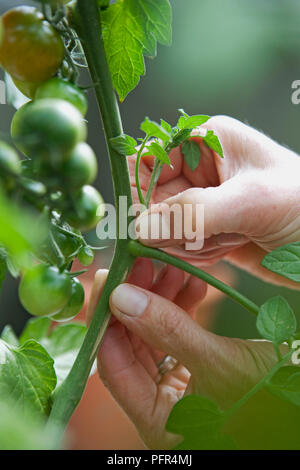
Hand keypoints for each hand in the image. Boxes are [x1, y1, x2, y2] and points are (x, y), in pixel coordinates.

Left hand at [87, 260, 289, 449]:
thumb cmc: (269, 395)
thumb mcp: (221, 362)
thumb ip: (169, 330)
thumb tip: (120, 296)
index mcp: (159, 420)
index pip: (112, 366)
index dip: (106, 320)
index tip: (109, 278)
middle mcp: (162, 407)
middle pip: (131, 347)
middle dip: (136, 302)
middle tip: (141, 264)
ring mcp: (178, 389)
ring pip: (153, 338)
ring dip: (161, 301)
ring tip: (171, 268)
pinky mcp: (194, 373)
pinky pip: (176, 337)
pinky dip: (182, 310)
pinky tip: (193, 285)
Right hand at [130, 116, 299, 286]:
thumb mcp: (252, 202)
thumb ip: (194, 213)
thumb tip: (140, 227)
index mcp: (207, 141)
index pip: (148, 160)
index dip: (144, 191)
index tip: (154, 222)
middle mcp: (199, 170)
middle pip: (150, 199)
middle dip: (171, 224)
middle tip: (202, 237)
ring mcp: (202, 203)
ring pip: (162, 228)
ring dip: (188, 243)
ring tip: (226, 242)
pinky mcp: (207, 231)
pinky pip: (179, 246)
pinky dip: (195, 256)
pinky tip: (226, 251)